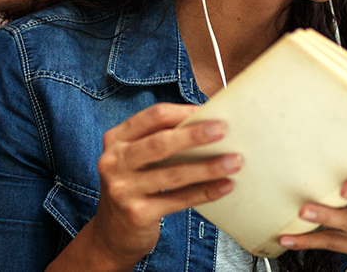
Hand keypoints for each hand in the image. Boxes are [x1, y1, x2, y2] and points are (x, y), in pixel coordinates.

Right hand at [75, 103, 241, 269]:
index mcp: (116, 139)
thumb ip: (160, 141)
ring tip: (234, 161)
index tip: (210, 111)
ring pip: (173, 174)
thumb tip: (209, 125)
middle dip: (195, 135)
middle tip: (223, 130)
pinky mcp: (137, 214)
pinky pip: (178, 200)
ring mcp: (123, 189)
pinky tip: (225, 186)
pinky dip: (205, 192)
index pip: (153, 117)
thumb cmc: (134, 187)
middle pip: (160, 143)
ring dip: (208, 167)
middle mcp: (114, 162)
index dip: (183, 112)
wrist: (112, 234)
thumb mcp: (136, 159)